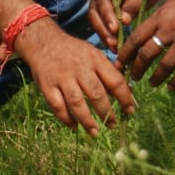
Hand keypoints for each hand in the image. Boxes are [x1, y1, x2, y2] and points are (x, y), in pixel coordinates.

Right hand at [14, 20, 136, 135]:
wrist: (44, 42)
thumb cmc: (74, 51)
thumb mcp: (94, 54)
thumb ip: (108, 72)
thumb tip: (127, 93)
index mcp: (95, 59)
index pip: (115, 80)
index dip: (125, 97)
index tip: (130, 110)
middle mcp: (79, 68)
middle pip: (96, 94)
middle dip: (106, 112)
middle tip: (112, 125)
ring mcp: (62, 77)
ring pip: (77, 103)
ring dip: (88, 120)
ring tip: (95, 132)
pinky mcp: (47, 86)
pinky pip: (58, 107)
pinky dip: (67, 119)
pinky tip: (75, 127)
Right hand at [87, 0, 174, 49]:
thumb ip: (133, 3)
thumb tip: (124, 21)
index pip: (102, 0)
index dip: (107, 15)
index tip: (116, 29)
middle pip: (94, 12)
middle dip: (103, 29)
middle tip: (113, 43)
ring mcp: (101, 2)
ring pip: (96, 21)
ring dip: (104, 35)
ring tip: (115, 48)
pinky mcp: (106, 12)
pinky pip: (103, 24)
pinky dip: (108, 35)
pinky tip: (116, 46)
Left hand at [117, 0, 174, 89]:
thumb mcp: (170, 3)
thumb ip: (158, 19)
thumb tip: (145, 33)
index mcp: (161, 17)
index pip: (137, 37)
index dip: (125, 53)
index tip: (119, 63)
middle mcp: (170, 29)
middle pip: (148, 54)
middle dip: (137, 68)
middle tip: (133, 77)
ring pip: (166, 65)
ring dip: (156, 77)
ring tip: (152, 83)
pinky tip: (172, 86)